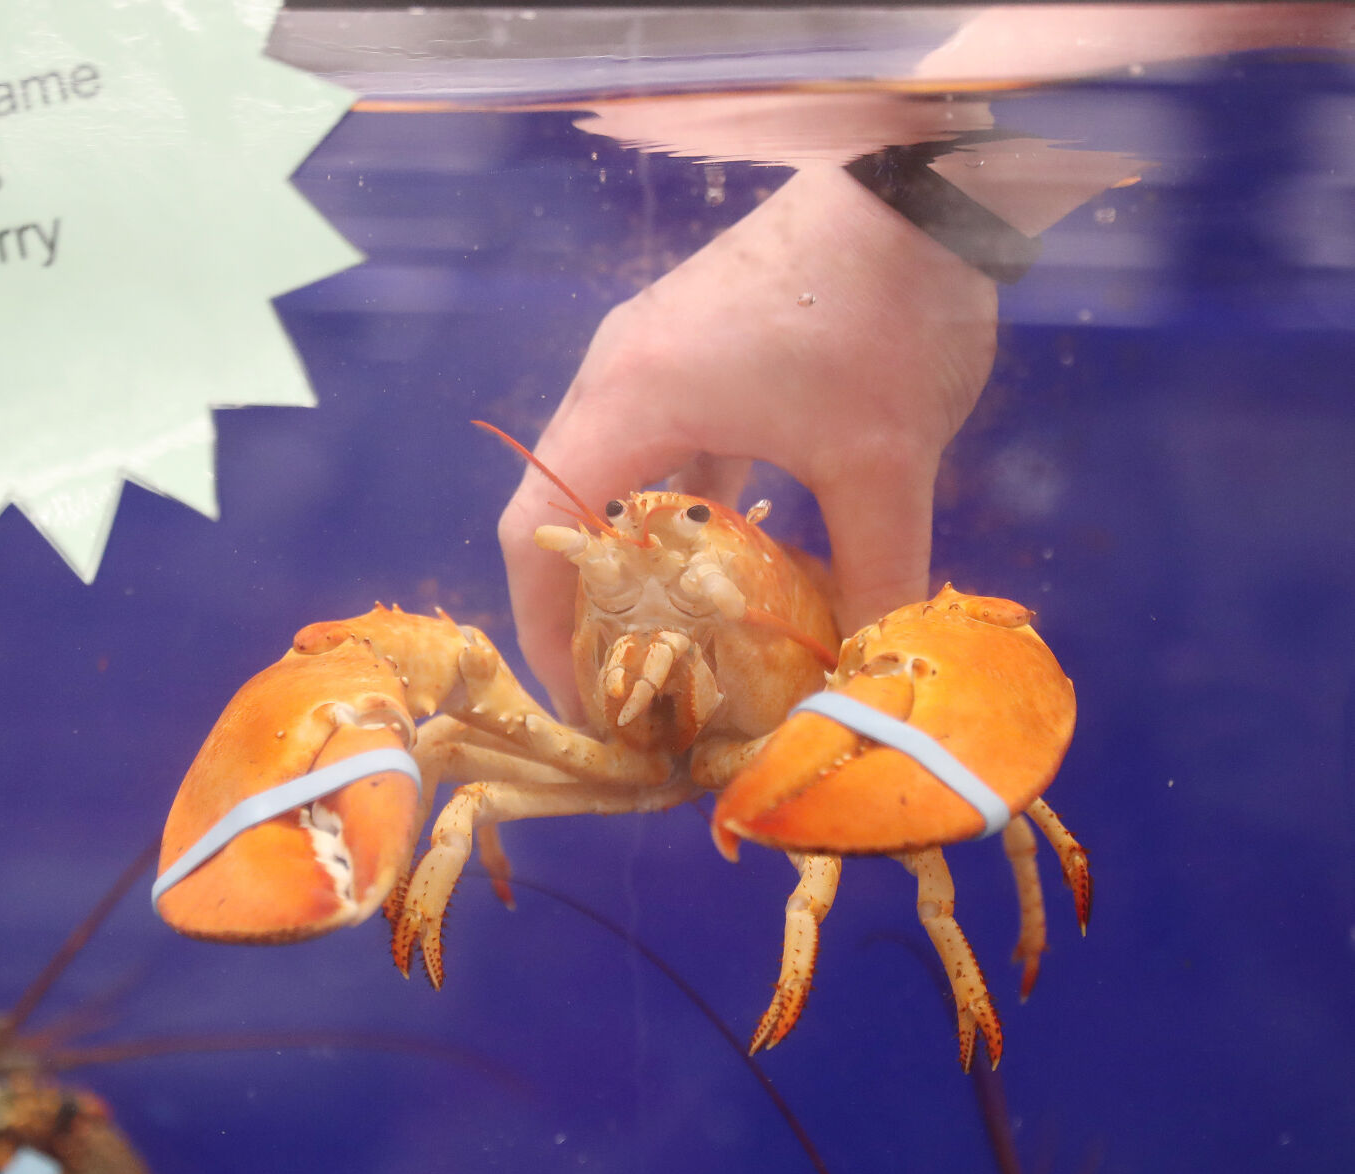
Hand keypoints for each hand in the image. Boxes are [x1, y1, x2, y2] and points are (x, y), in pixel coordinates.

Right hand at [497, 164, 997, 717]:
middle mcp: (616, 373)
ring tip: (666, 636)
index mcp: (631, 400)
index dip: (543, 629)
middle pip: (560, 505)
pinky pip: (658, 440)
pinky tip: (725, 555)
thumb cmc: (885, 316)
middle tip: (624, 687)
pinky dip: (676, 504)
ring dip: (630, 553)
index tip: (582, 703)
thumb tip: (867, 665)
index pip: (538, 530)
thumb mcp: (887, 464)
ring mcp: (651, 350)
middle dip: (584, 604)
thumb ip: (875, 575)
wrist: (922, 183)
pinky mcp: (693, 341)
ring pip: (610, 471)